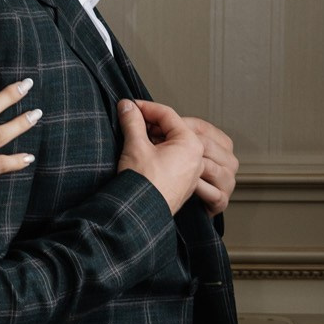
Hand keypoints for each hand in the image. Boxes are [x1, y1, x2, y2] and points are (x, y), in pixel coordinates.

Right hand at [115, 99, 203, 213]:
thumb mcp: (135, 145)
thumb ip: (132, 121)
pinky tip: (141, 157)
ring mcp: (190, 173)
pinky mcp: (182, 185)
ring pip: (172, 146)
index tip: (129, 107)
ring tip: (133, 140)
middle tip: (129, 122)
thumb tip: (127, 107)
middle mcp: (196, 158)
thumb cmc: (143, 185)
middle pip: (171, 129)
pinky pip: (172, 162)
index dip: (145, 108)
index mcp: (191, 144)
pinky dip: (157, 155)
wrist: (140, 216)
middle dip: (149, 125)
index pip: (167, 115)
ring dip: (152, 140)